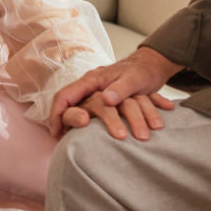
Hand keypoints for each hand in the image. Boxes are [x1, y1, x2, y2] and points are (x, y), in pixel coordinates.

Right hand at [50, 47, 184, 135]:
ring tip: (92, 143)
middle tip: (71, 140)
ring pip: (89, 115)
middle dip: (73, 125)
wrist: (154, 67)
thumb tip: (106, 100)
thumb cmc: (142, 71)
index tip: (57, 133)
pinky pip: (98, 118)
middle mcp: (92, 89)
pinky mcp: (108, 105)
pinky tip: (96, 142)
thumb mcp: (134, 78)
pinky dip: (97, 130)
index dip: (57, 113)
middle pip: (74, 107)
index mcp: (92, 80)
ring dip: (91, 130)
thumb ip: (120, 89)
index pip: (65, 96)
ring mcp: (98, 97)